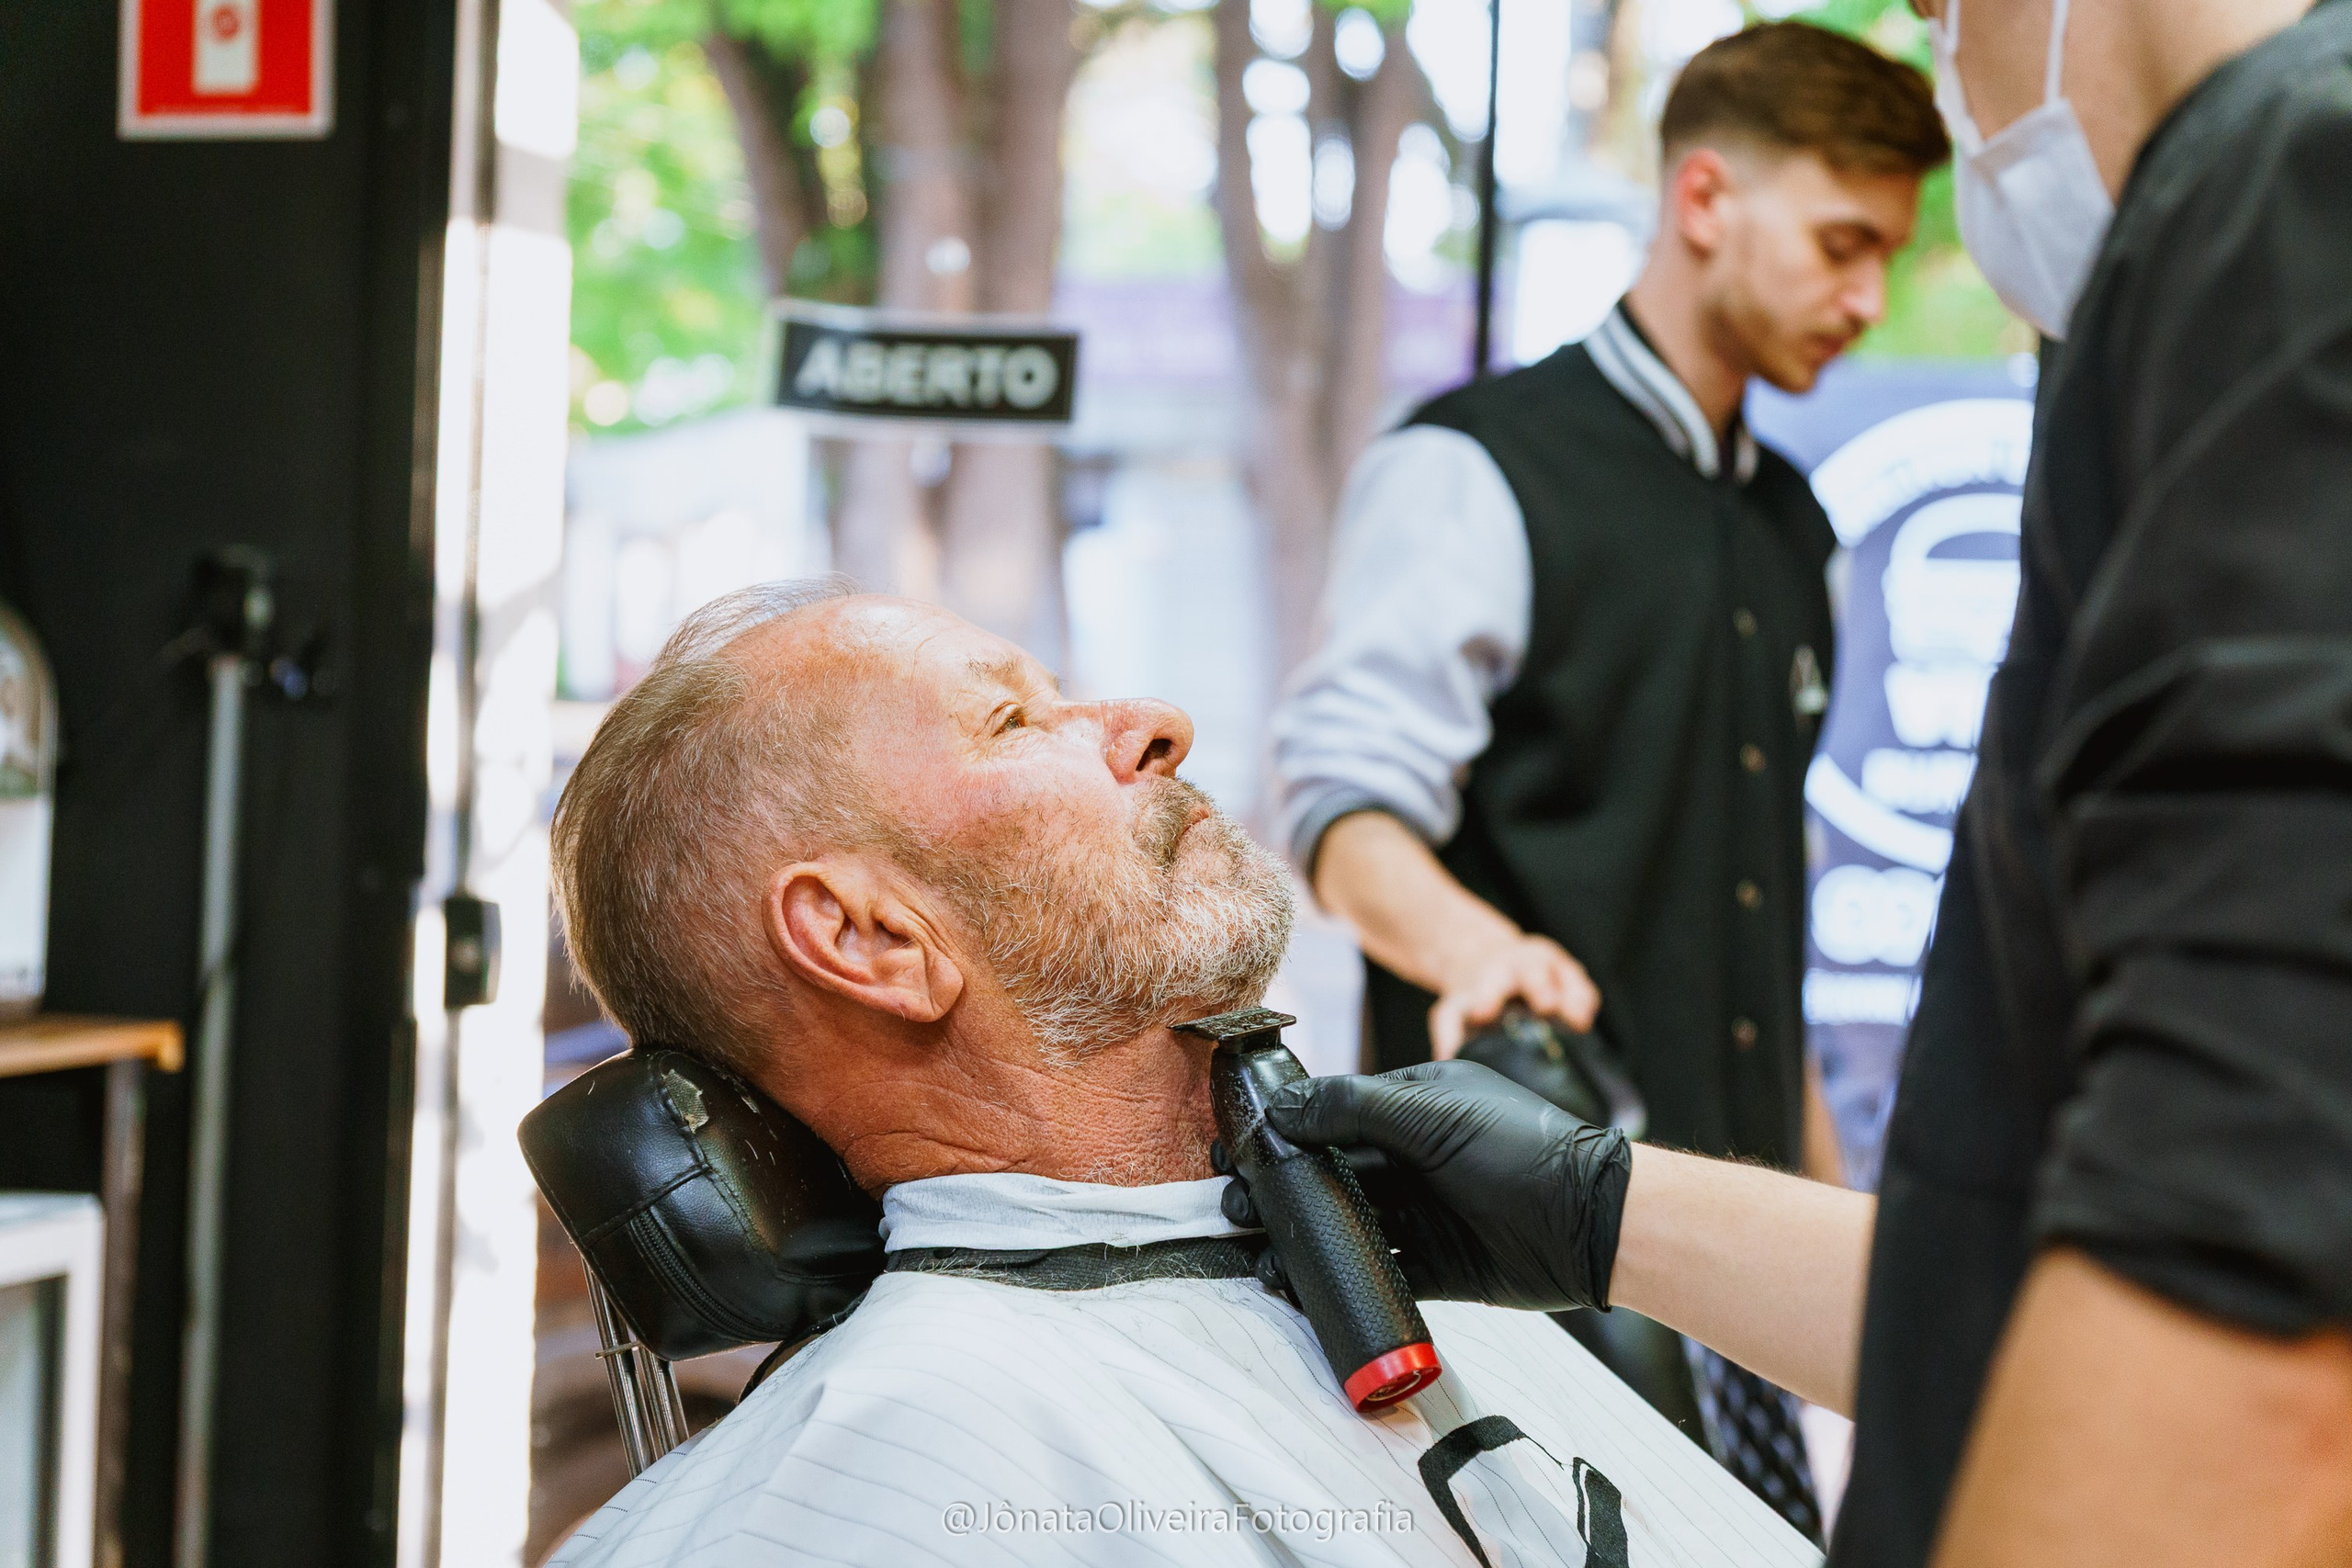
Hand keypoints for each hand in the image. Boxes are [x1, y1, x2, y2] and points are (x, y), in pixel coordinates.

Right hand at [1218, 1061, 1630, 1312]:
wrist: (1591, 1223)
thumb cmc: (1520, 1150)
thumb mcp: (1430, 1113)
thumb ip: (1351, 1107)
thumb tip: (1283, 1105)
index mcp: (1415, 1107)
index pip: (1334, 1114)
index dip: (1284, 1131)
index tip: (1236, 1144)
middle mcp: (1417, 1159)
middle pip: (1334, 1174)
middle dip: (1282, 1189)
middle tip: (1233, 1203)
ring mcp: (1428, 1213)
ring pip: (1350, 1225)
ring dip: (1303, 1236)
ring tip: (1255, 1249)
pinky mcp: (1441, 1266)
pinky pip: (1381, 1272)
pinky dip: (1341, 1277)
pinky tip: (1301, 1282)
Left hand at [1429, 933, 1598, 1058]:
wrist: (1490, 959)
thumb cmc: (1476, 994)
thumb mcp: (1453, 1010)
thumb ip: (1449, 1035)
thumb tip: (1445, 1065)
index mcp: (1491, 974)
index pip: (1488, 984)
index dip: (1488, 997)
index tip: (1484, 1012)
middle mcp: (1522, 965)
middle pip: (1533, 972)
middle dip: (1539, 987)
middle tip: (1546, 1006)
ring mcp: (1551, 968)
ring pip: (1565, 976)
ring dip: (1572, 996)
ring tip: (1577, 1021)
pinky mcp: (1571, 975)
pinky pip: (1584, 988)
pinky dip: (1586, 1003)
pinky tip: (1584, 1023)